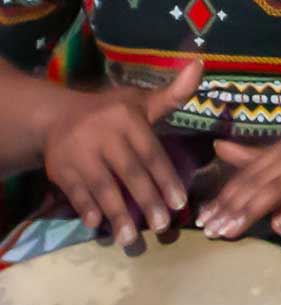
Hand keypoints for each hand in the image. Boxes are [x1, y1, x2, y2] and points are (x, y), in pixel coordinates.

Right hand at [41, 59, 202, 243]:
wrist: (57, 117)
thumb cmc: (109, 113)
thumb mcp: (139, 102)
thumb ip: (172, 95)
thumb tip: (199, 66)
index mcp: (126, 117)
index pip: (150, 153)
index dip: (166, 179)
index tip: (179, 204)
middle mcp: (103, 134)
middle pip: (129, 172)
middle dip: (147, 201)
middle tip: (162, 226)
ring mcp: (79, 152)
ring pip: (102, 186)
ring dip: (117, 213)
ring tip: (131, 239)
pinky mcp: (60, 169)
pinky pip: (76, 191)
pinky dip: (86, 208)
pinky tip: (98, 225)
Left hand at [196, 134, 280, 238]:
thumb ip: (256, 157)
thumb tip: (218, 147)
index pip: (248, 172)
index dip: (225, 194)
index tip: (203, 217)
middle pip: (258, 181)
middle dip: (231, 206)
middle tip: (210, 230)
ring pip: (278, 190)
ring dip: (251, 212)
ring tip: (231, 232)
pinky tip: (279, 229)